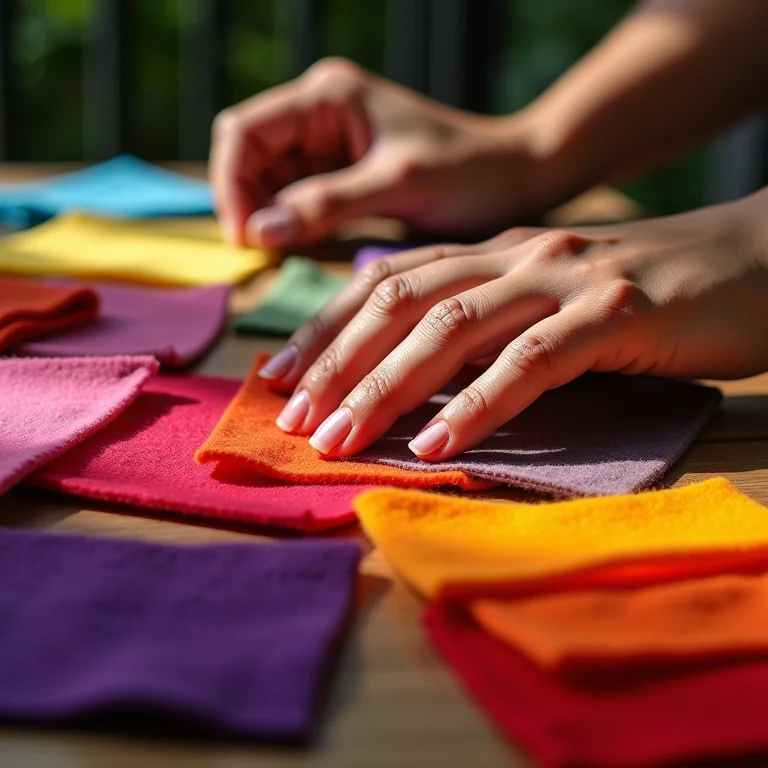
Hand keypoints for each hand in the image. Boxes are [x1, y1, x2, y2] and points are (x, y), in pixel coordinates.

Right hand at [210, 57, 547, 248]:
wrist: (516, 177)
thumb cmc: (468, 173)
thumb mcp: (396, 186)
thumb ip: (326, 204)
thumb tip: (258, 232)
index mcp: (328, 97)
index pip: (244, 132)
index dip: (232, 184)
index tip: (245, 238)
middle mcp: (321, 112)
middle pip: (250, 156)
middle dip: (248, 202)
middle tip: (262, 254)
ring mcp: (330, 143)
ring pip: (269, 180)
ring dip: (268, 216)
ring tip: (284, 253)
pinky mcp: (343, 172)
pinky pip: (297, 197)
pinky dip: (292, 222)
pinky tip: (303, 245)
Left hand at [258, 191, 767, 458]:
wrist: (754, 259)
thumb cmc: (643, 293)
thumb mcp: (546, 299)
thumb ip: (485, 320)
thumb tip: (413, 369)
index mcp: (493, 253)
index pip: (386, 284)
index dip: (324, 327)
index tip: (276, 377)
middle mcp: (517, 255)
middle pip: (402, 305)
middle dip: (338, 364)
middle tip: (293, 419)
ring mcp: (565, 279)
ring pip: (454, 330)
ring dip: (388, 388)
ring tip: (342, 439)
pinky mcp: (618, 312)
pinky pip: (532, 362)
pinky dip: (480, 406)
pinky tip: (437, 447)